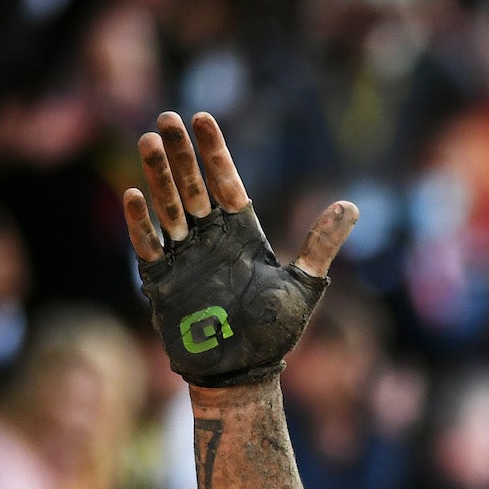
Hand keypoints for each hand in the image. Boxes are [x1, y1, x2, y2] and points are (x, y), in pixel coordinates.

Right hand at [124, 111, 357, 388]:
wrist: (244, 371)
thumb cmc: (274, 332)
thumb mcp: (304, 285)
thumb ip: (321, 244)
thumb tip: (351, 205)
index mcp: (243, 235)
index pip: (226, 183)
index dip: (214, 153)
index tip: (202, 118)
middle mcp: (211, 239)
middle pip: (193, 187)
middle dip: (181, 154)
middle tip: (169, 117)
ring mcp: (185, 257)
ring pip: (168, 207)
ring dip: (159, 176)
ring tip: (150, 141)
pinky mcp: (163, 279)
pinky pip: (150, 245)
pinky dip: (143, 223)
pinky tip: (137, 195)